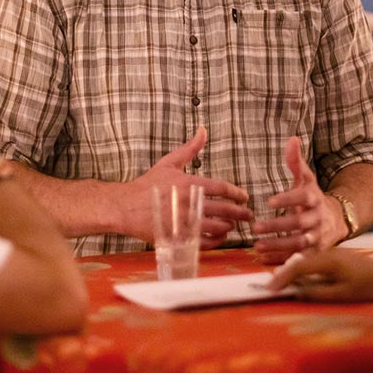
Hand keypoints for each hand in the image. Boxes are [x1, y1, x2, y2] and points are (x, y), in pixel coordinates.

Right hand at [120, 127, 252, 246]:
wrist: (124, 207)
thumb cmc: (147, 185)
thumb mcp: (169, 163)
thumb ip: (190, 148)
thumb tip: (203, 129)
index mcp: (188, 183)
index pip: (221, 188)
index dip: (237, 193)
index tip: (244, 197)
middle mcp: (188, 203)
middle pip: (224, 209)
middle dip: (240, 213)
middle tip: (248, 214)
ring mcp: (184, 223)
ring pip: (217, 227)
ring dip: (229, 226)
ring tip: (233, 224)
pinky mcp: (178, 238)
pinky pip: (204, 243)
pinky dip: (216, 241)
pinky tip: (219, 236)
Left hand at [252, 137, 346, 264]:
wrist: (337, 220)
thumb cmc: (313, 198)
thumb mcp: (306, 180)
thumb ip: (296, 162)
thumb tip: (291, 139)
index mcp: (314, 198)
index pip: (303, 197)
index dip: (288, 199)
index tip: (269, 201)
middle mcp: (317, 218)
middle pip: (299, 223)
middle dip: (277, 226)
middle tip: (255, 227)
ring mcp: (317, 237)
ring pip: (298, 243)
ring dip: (277, 245)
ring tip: (257, 245)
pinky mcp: (314, 253)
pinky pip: (298, 258)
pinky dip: (281, 259)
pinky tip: (263, 258)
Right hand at [266, 250, 372, 302]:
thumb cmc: (369, 287)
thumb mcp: (343, 295)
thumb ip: (318, 294)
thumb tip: (296, 293)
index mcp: (328, 261)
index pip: (298, 268)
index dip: (282, 278)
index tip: (269, 289)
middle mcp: (328, 252)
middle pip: (299, 261)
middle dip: (283, 272)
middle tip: (269, 285)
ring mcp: (333, 252)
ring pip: (306, 260)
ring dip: (293, 270)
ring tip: (280, 282)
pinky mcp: (337, 256)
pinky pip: (315, 261)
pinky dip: (303, 269)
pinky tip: (300, 277)